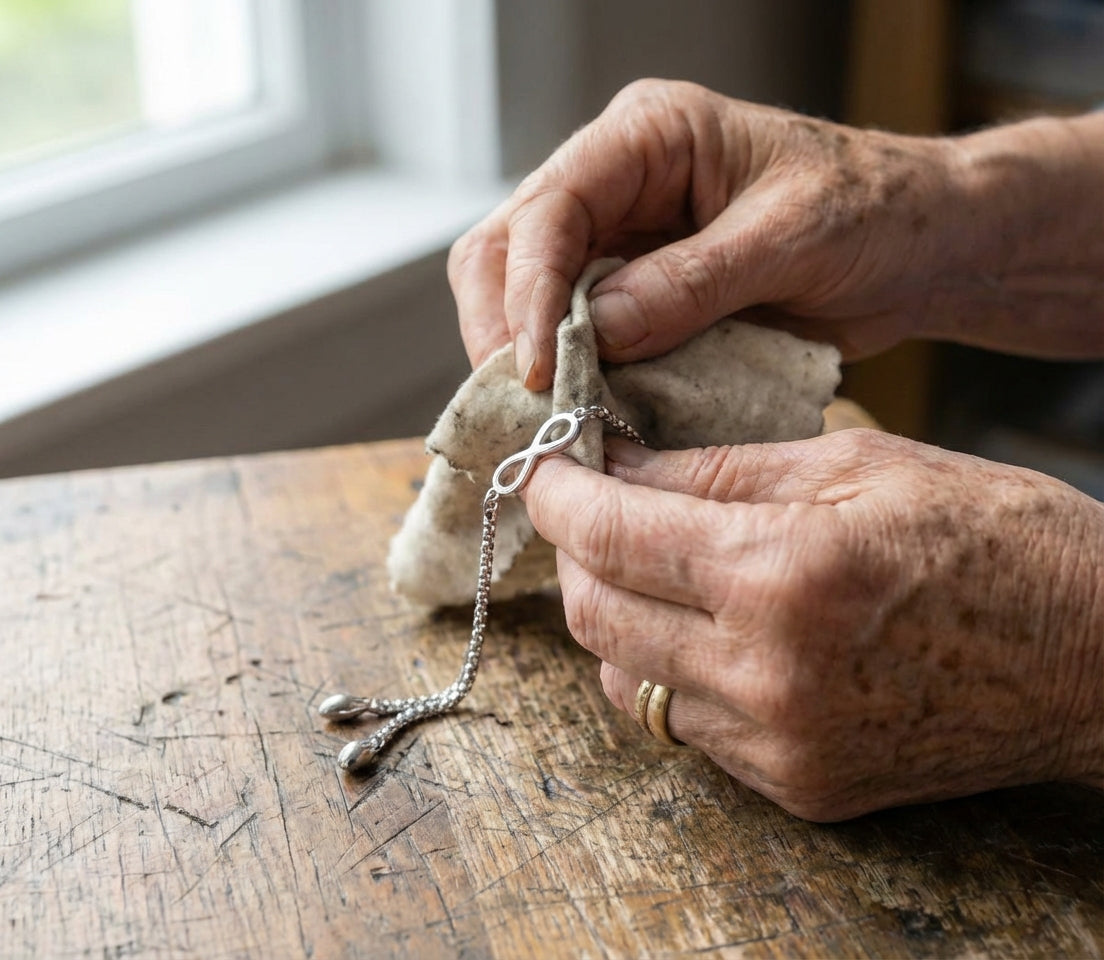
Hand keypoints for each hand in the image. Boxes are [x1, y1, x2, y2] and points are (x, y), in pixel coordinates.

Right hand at [449, 79, 1103, 388]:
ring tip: (545, 418)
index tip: (537, 368)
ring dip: (525, 358)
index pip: (550, 208)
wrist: (917, 247)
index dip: (528, 291)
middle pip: (507, 248)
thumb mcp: (793, 236)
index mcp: (649, 137)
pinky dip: (567, 376)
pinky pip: (572, 334)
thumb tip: (597, 331)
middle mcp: (617, 182)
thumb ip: (693, 281)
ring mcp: (620, 240)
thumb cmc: (874, 211)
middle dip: (503, 328)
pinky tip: (577, 411)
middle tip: (523, 405)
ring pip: (523, 295)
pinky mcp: (634, 294)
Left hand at [520, 431, 1103, 820]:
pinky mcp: (799, 787)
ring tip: (648, 565)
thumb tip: (619, 466)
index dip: (558, 495)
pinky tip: (703, 627)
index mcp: (785, 574)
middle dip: (574, 553)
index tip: (544, 468)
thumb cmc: (996, 539)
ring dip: (614, 616)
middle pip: (596, 617)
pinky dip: (668, 670)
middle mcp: (768, 675)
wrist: (1097, 659)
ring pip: (626, 681)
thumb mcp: (858, 466)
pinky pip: (685, 727)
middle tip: (591, 507)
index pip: (612, 536)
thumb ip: (720, 470)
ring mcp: (781, 745)